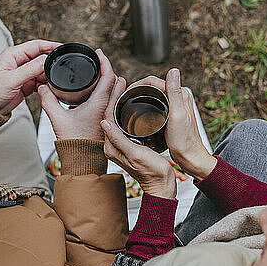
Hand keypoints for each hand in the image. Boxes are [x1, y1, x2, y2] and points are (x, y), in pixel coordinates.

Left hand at [0, 40, 60, 114]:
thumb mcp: (12, 79)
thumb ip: (30, 69)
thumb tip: (46, 59)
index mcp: (14, 55)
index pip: (36, 45)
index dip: (50, 46)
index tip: (62, 48)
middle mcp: (19, 62)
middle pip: (41, 57)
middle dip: (49, 64)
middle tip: (55, 72)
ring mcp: (23, 73)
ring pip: (42, 70)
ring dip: (47, 76)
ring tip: (47, 83)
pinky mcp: (26, 83)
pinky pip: (40, 81)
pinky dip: (44, 85)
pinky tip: (44, 89)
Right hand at [38, 49, 115, 139]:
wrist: (82, 160)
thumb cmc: (74, 143)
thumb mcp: (57, 118)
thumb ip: (48, 100)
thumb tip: (42, 87)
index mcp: (100, 103)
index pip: (109, 75)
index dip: (104, 61)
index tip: (98, 53)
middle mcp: (108, 107)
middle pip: (116, 80)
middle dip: (108, 69)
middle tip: (97, 61)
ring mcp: (109, 113)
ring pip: (115, 90)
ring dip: (110, 79)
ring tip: (98, 73)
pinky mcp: (106, 118)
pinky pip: (111, 98)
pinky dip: (107, 90)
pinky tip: (97, 90)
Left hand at [101, 78, 176, 199]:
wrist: (162, 185)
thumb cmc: (152, 172)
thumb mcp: (135, 154)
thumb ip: (119, 139)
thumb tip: (104, 122)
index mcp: (111, 147)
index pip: (107, 116)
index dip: (112, 98)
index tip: (118, 83)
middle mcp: (112, 145)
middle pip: (110, 115)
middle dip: (114, 97)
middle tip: (120, 80)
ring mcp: (120, 145)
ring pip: (117, 118)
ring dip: (120, 102)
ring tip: (124, 87)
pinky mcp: (127, 145)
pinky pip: (123, 124)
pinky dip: (125, 111)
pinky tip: (131, 105)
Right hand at [130, 69, 216, 180]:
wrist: (189, 157)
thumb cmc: (184, 140)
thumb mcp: (177, 114)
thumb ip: (174, 92)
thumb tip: (173, 70)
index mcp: (181, 94)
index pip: (154, 81)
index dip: (138, 84)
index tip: (126, 92)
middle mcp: (180, 97)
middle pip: (154, 87)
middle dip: (138, 89)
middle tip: (124, 98)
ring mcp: (175, 106)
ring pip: (154, 95)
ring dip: (142, 96)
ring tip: (129, 103)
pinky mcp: (172, 115)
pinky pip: (156, 104)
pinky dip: (147, 104)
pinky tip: (139, 112)